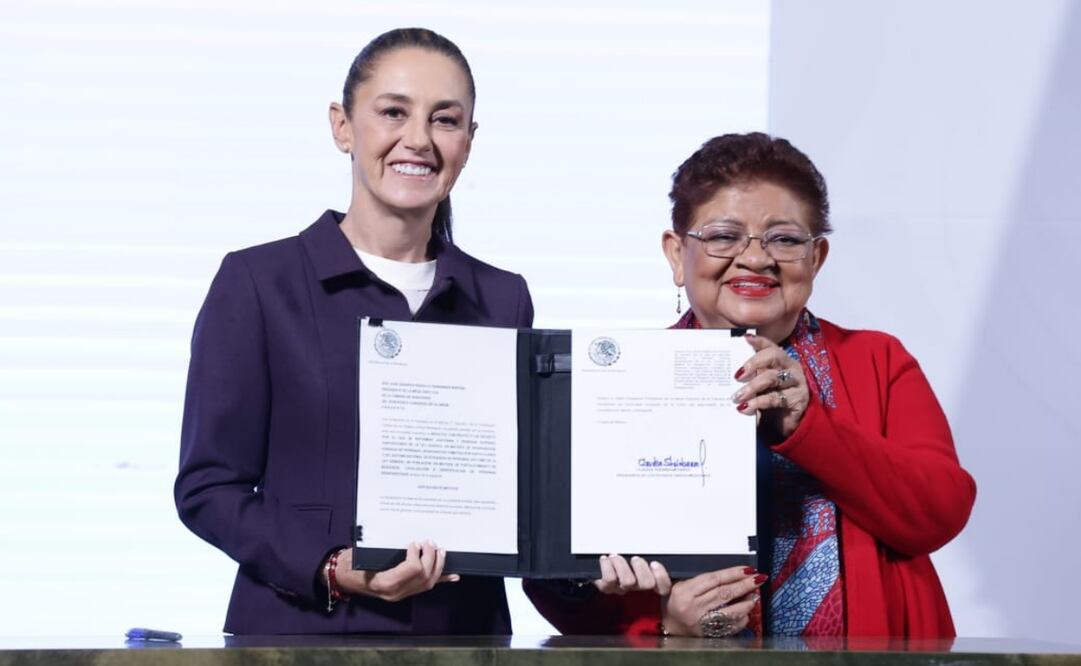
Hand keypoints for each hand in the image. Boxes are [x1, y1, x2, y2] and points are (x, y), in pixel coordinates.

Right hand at [332, 540, 458, 602]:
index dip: (417, 555)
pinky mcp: (404, 592)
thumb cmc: (349, 563)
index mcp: (385, 583)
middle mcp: (395, 592)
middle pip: (424, 576)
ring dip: (438, 566)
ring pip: (428, 583)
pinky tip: (454, 576)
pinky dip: (441, 580)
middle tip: (430, 542)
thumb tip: (405, 538)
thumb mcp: (362, 554)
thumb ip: (382, 550)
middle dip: (431, 557)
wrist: (341, 576)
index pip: (412, 570)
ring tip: (441, 551)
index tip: (414, 542)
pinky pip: (425, 587)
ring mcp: (401, 594)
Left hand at [593, 554, 672, 594]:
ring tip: (616, 557)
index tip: (654, 564)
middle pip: (647, 584)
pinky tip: (605, 560)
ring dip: (622, 566)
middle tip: (635, 559)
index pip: (663, 587)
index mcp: (650, 579)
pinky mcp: (607, 587)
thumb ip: (656, 552)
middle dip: (641, 568)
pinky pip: (608, 582)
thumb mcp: (644, 552)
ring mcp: (622, 588)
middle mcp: (637, 586)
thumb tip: (673, 539)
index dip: (661, 578)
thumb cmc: (625, 555)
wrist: (600, 565)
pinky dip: (606, 568)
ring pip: (628, 582)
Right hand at [661, 566, 764, 636]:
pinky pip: (729, 627)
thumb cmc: (675, 603)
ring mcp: (701, 622)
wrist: (670, 627)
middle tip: (758, 579)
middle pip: (724, 593)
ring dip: (745, 602)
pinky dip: (741, 619)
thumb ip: (702, 580)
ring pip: (729, 611)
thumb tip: (731, 574)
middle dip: (744, 585)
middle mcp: (693, 607)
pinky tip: (747, 612)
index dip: (733, 573)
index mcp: (685, 592)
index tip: (747, 570)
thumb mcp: (680, 585)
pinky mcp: (708, 634)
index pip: (714, 579)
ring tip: (755, 595)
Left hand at [732, 333, 810, 437]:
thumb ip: (749, 379)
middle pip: (774, 356)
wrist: (786, 424)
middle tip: (737, 375)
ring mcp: (797, 382)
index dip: (759, 341)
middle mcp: (791, 367)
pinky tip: (747, 407)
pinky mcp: (798, 399)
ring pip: (773, 377)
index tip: (745, 338)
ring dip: (752, 386)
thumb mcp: (758, 387)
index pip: (770, 346)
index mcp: (781, 360)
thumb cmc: (769, 400)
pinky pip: (776, 398)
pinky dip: (758, 402)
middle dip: (753, 363)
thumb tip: (727, 376)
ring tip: (737, 396)